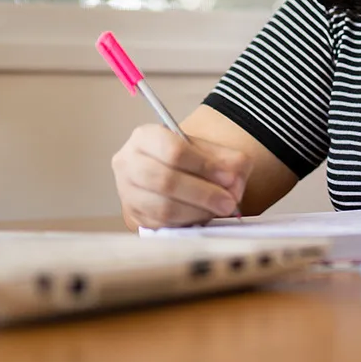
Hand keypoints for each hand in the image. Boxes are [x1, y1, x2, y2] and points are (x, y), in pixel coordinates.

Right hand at [112, 124, 252, 229]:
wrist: (175, 169)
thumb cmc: (192, 157)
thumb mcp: (211, 149)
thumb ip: (228, 160)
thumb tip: (233, 182)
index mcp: (145, 136)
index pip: (174, 151)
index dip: (204, 166)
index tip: (229, 177)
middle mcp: (128, 163)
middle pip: (165, 181)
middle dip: (203, 194)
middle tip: (228, 201)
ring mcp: (127, 192)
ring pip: (162, 208)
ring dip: (197, 211)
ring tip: (220, 209)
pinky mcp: (133, 216)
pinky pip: (161, 225)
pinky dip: (187, 222)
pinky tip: (203, 215)